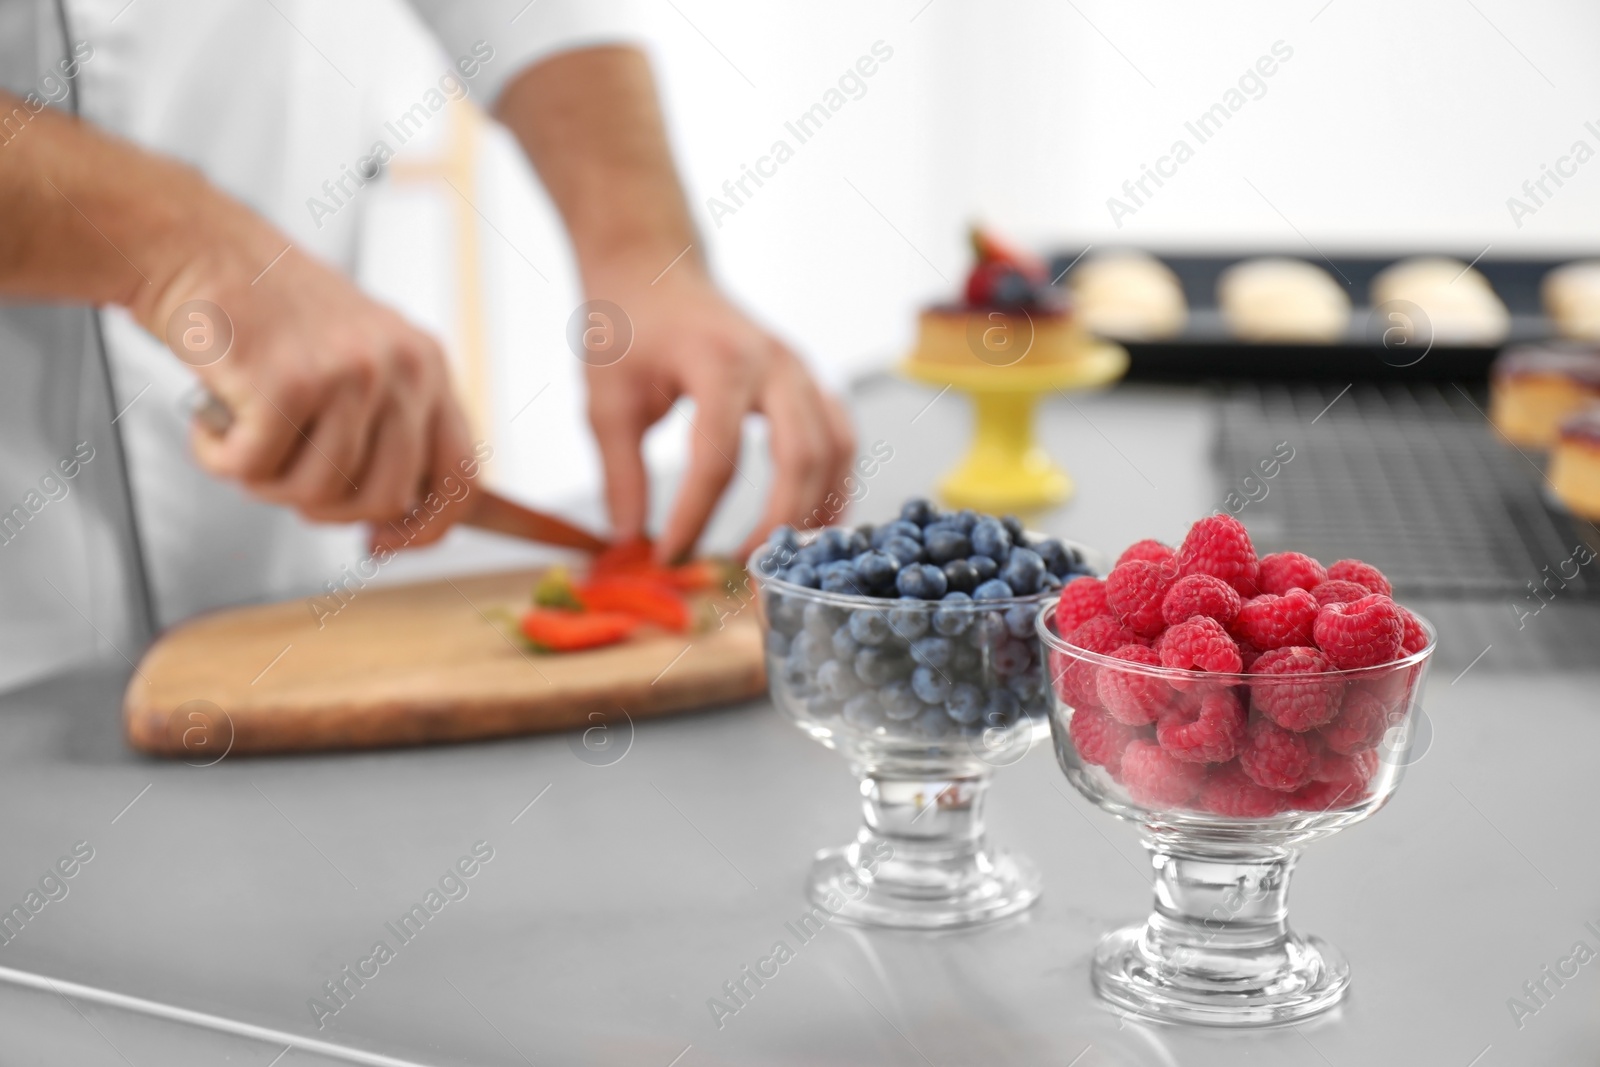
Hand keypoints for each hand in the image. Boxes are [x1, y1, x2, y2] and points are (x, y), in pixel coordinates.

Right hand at [139, 210, 474, 551]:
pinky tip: (212, 424)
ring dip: (267, 483)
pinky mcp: (288, 382)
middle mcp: (402, 368)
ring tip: (244, 436)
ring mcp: (350, 374)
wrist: (196, 248)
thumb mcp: (359, 360)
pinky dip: (220, 461)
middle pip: (385, 498)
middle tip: (281, 472)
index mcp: (428, 366)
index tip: (381, 544)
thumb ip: (388, 429)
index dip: (426, 528)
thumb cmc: (268, 317)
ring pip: (318, 493)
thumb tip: (394, 522)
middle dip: (325, 507)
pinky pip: (255, 471)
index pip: (460, 475)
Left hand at [581, 265, 855, 561]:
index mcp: (718, 362)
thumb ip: (620, 475)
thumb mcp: (607, 401)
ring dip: (815, 509)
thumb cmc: (627, 328)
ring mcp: (799, 368)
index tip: (668, 556)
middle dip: (774, 523)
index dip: (695, 517)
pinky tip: (811, 521)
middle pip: (799, 457)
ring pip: (833, 450)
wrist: (654, 267)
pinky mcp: (808, 379)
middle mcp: (772, 363)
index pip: (717, 459)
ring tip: (782, 556)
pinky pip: (840, 437)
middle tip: (741, 569)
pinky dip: (834, 483)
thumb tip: (632, 543)